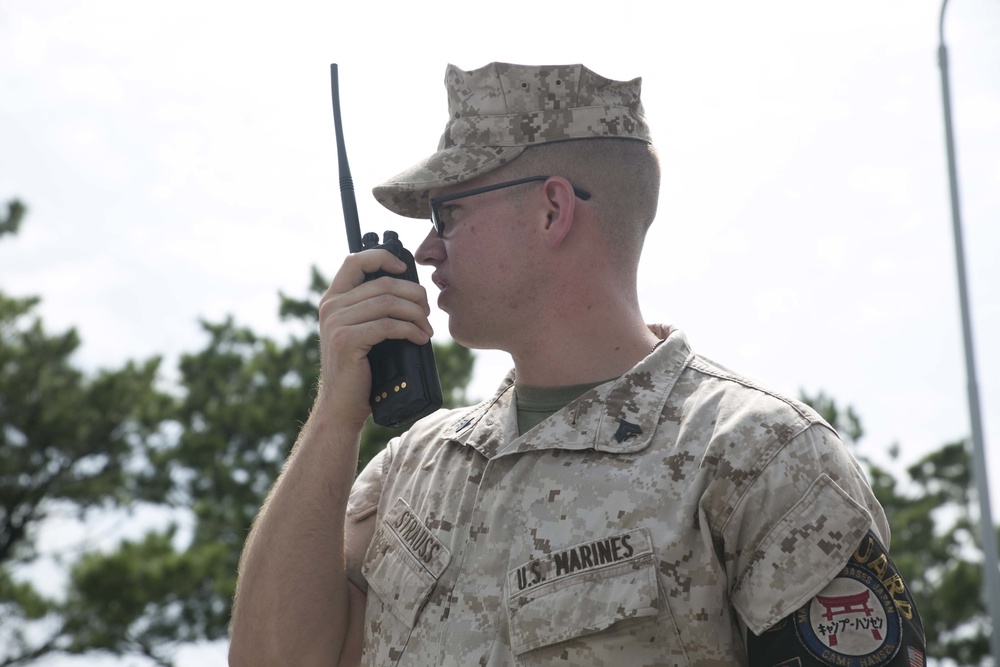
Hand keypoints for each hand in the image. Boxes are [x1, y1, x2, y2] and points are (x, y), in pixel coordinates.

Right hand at [316, 249, 433, 428]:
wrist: (342, 405)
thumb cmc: (360, 368)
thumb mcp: (362, 331)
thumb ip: (373, 307)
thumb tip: (411, 289)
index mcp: (333, 299)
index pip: (355, 260)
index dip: (383, 257)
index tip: (406, 269)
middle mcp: (331, 306)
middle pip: (383, 283)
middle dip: (414, 295)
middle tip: (427, 312)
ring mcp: (336, 323)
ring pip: (389, 303)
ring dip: (416, 315)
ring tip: (427, 329)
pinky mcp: (346, 340)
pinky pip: (388, 325)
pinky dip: (411, 330)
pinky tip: (420, 339)